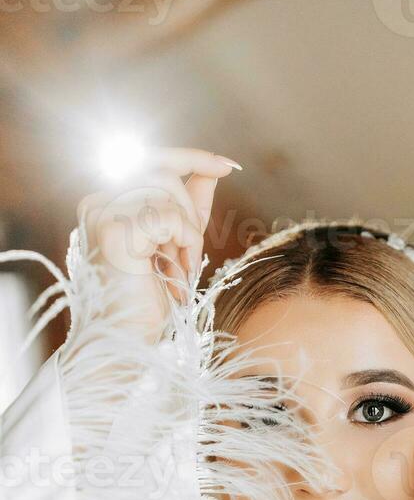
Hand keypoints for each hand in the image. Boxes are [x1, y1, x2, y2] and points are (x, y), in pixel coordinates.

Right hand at [75, 146, 239, 341]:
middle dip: (190, 210)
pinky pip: (171, 218)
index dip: (192, 158)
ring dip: (188, 233)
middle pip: (162, 172)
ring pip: (168, 194)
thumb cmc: (147, 299)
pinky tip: (178, 273)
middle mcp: (97, 201)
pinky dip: (187, 244)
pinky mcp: (116, 232)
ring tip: (180, 268)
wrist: (128, 341)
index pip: (150, 160)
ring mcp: (102, 214)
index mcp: (105, 201)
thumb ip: (191, 205)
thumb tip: (217, 168)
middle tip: (190, 253)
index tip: (229, 165)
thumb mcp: (176, 243)